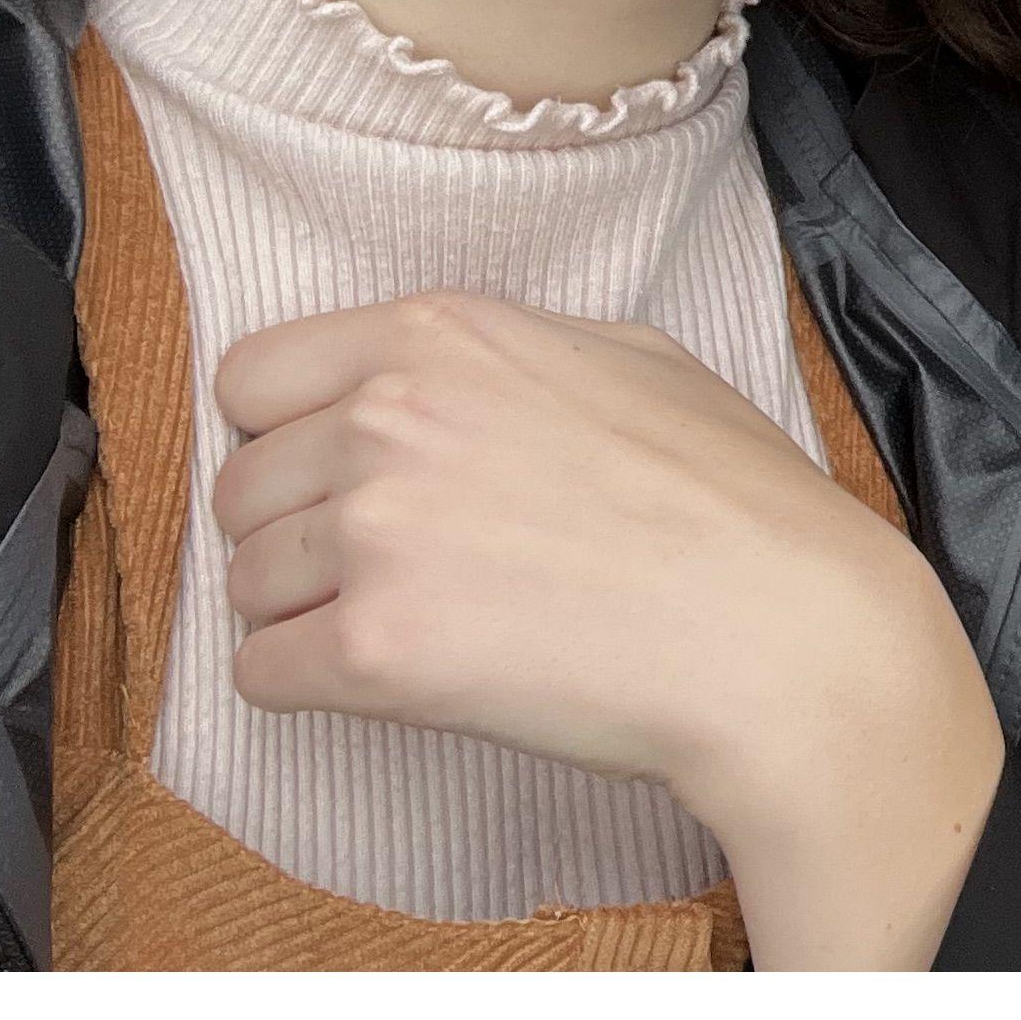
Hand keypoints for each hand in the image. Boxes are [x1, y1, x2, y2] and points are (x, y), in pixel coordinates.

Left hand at [213, 292, 1002, 967]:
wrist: (780, 628)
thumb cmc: (729, 498)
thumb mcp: (629, 357)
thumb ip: (503, 354)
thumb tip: (431, 377)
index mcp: (439, 333)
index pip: (253, 375)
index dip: (288, 431)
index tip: (338, 472)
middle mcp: (388, 417)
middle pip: (240, 487)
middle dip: (296, 531)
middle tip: (392, 568)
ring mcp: (375, 533)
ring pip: (244, 585)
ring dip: (305, 612)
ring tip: (410, 625)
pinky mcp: (374, 652)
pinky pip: (260, 673)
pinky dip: (310, 686)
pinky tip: (397, 680)